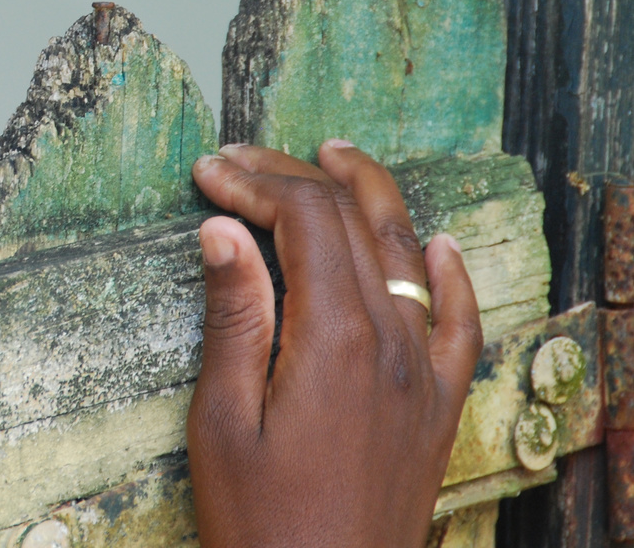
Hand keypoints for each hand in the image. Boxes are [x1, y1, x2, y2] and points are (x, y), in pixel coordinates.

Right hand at [186, 141, 482, 547]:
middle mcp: (391, 345)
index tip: (208, 174)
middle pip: (351, 223)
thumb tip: (223, 230)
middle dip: (293, 177)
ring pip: (407, 254)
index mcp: (333, 340)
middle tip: (241, 161)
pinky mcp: (437, 408)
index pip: (305, 220)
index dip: (255, 183)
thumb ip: (233, 317)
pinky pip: (460, 323)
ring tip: (331, 156)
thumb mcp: (223, 421)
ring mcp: (423, 375)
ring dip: (367, 196)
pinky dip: (451, 274)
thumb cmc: (261, 522)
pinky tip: (438, 245)